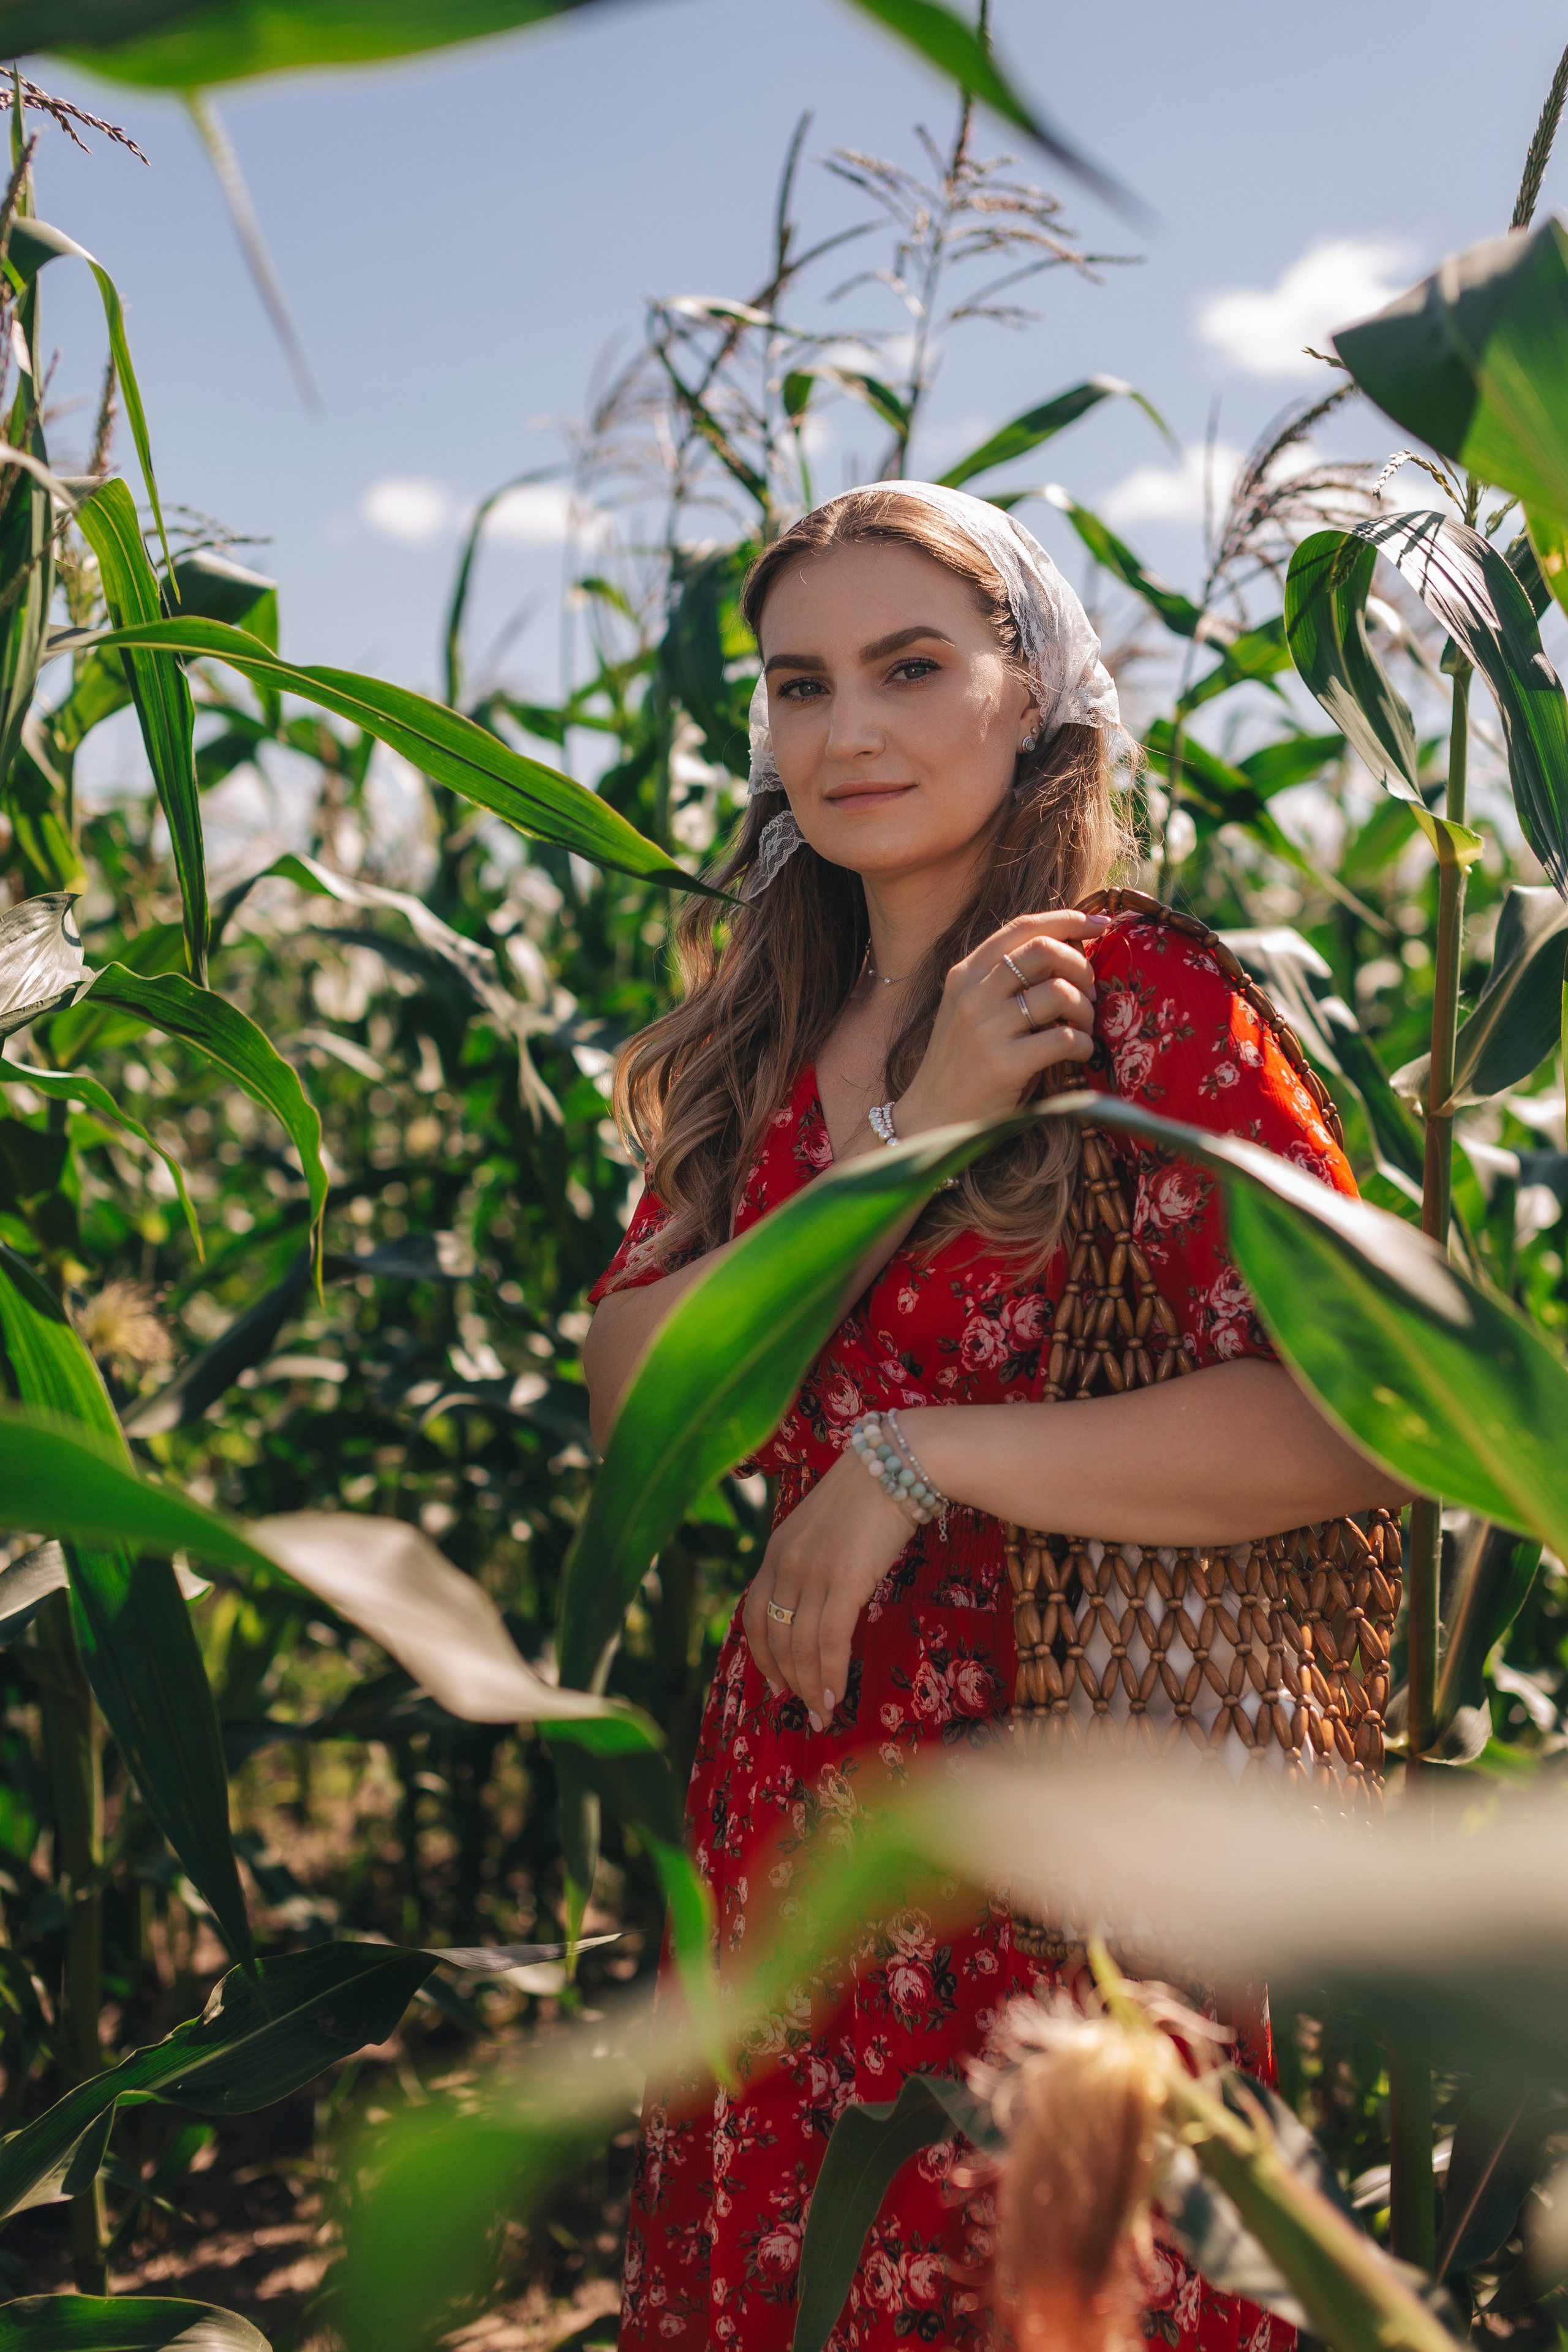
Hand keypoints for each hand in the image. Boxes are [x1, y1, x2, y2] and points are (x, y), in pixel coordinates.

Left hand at [741, 1445, 915, 1726]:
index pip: (753, 1613)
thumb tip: (822, 1601)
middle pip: (775, 1637)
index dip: (762, 1654)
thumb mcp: (826, 1526)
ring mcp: (812, 1572)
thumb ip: (814, 1560)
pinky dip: (830, 1676)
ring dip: (811, 1687)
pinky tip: (836, 1696)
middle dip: (788, 1680)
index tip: (777, 1682)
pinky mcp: (844, 1581)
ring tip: (824, 1713)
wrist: (899, 1463)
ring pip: (800, 1647)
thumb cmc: (872, 1492)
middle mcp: (785, 1563)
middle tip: (806, 1708)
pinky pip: (829, 1642)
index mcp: (776, 1549)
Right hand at [893, 908, 1107, 1137]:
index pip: (1021, 927)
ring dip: (1085, 1008)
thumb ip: (1002, 980)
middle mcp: (973, 994)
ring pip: (1060, 992)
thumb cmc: (961, 1063)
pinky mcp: (1004, 1064)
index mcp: (965, 974)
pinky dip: (1082, 1044)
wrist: (931, 1117)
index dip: (1067, 920)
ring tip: (1082, 1027)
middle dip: (1081, 965)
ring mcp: (986, 1028)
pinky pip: (1064, 1038)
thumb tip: (1065, 951)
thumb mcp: (968, 1010)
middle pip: (1044, 950)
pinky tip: (1077, 1053)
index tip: (1100, 924)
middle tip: (1089, 990)